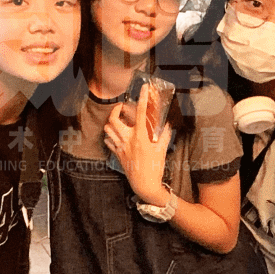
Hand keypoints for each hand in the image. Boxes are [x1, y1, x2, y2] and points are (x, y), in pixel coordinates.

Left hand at [104, 84, 171, 204]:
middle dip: (115, 110)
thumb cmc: (155, 167)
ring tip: (117, 120)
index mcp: (140, 136)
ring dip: (111, 122)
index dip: (142, 98)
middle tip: (120, 107)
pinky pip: (108, 142)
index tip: (144, 88)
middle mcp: (128, 139)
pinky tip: (116, 136)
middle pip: (113, 119)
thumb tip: (167, 125)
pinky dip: (110, 136)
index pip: (141, 112)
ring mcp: (120, 147)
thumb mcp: (162, 150)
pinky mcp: (117, 154)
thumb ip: (164, 136)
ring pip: (107, 129)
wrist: (144, 185)